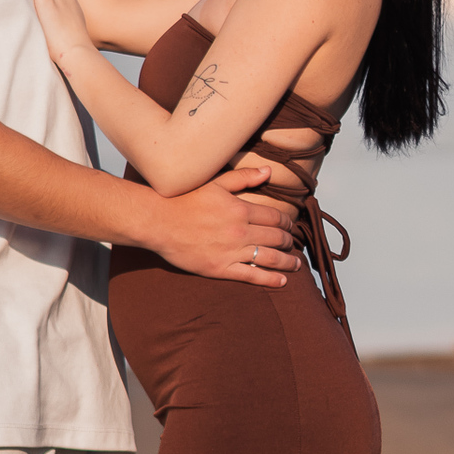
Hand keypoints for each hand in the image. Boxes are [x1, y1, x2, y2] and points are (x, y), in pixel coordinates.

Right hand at [147, 166, 300, 286]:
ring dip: (287, 261)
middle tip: (293, 243)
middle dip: (288, 241)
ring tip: (295, 263)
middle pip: (276, 237)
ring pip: (269, 258)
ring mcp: (231, 251)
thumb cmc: (183, 199)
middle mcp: (240, 231)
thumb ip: (243, 178)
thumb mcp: (215, 183)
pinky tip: (282, 281)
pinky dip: (270, 279)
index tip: (290, 225)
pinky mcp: (221, 268)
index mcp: (240, 209)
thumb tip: (268, 171)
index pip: (275, 217)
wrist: (158, 221)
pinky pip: (252, 276)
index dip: (287, 222)